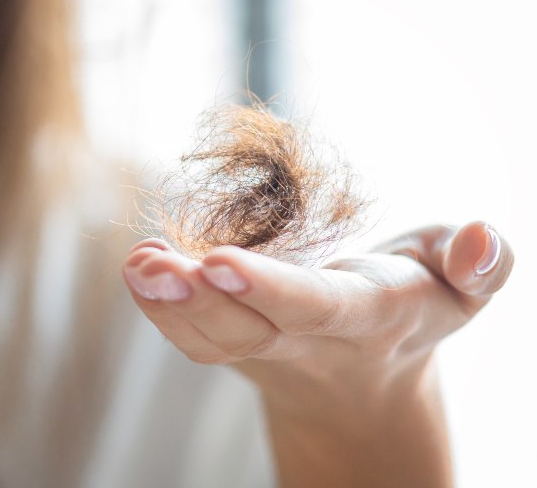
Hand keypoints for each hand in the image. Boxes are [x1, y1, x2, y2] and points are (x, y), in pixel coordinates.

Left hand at [120, 221, 512, 411]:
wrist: (368, 380)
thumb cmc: (415, 300)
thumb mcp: (461, 282)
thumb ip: (479, 262)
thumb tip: (480, 238)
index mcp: (371, 317)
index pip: (318, 306)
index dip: (270, 289)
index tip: (219, 261)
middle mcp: (311, 342)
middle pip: (249, 331)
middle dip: (197, 301)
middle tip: (150, 267)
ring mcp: (265, 350)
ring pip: (212, 342)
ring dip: (166, 307)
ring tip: (137, 265)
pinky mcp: (232, 346)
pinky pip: (194, 339)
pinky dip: (160, 308)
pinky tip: (140, 265)